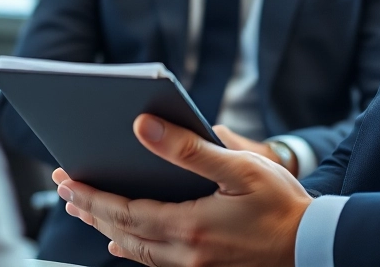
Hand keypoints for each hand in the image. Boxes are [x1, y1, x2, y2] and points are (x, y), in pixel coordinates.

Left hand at [53, 114, 312, 266]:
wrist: (315, 245)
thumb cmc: (281, 202)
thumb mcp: (238, 167)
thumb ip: (187, 148)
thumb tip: (141, 127)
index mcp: (188, 225)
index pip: (123, 211)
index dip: (91, 195)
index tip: (65, 179)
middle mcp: (185, 252)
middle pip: (123, 232)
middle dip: (91, 209)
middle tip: (64, 189)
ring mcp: (195, 265)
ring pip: (136, 250)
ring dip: (107, 228)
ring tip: (85, 210)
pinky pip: (156, 262)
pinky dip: (133, 248)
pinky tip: (123, 242)